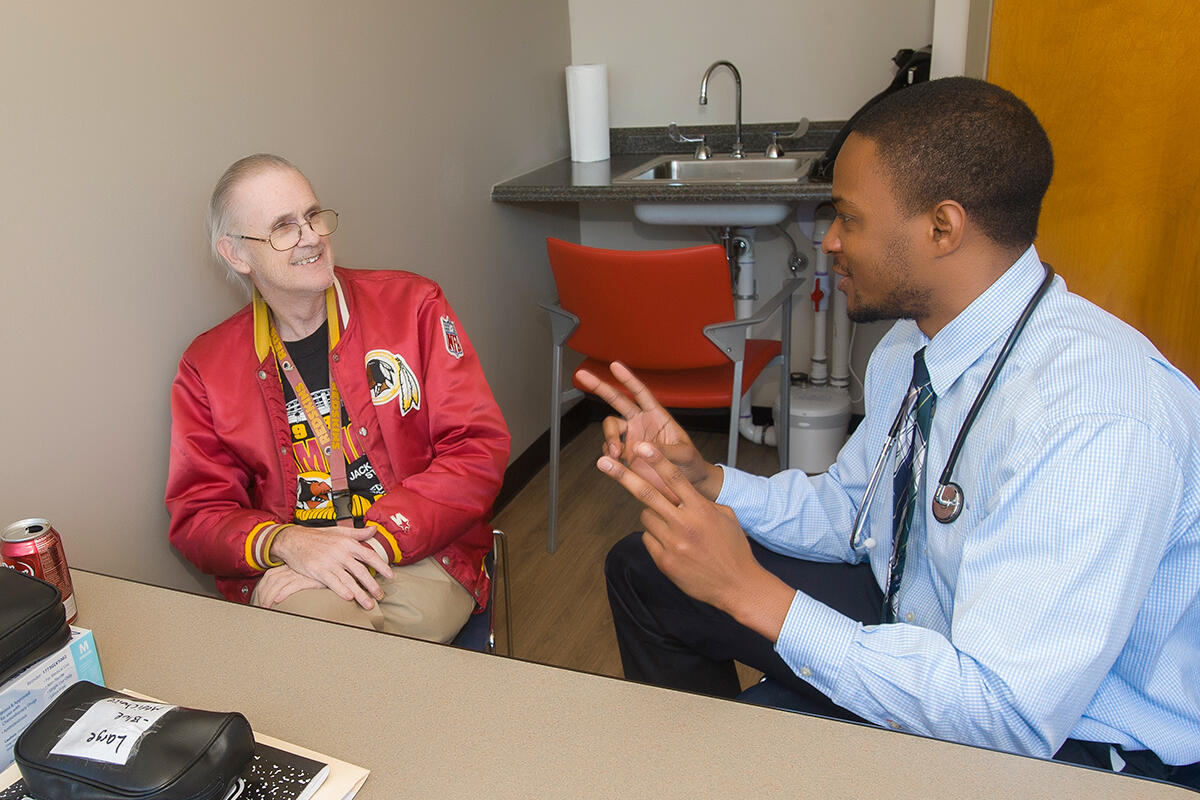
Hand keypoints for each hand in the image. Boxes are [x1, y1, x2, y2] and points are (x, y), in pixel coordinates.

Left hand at [252, 565, 323, 608]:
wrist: (339, 567)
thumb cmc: (323, 572)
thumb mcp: (305, 573)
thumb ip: (295, 578)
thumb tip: (280, 592)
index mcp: (291, 565)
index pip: (269, 574)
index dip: (262, 587)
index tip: (260, 598)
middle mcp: (294, 567)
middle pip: (271, 579)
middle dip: (263, 594)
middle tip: (262, 606)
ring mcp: (301, 572)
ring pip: (278, 583)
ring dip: (270, 596)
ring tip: (268, 607)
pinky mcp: (309, 578)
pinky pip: (292, 586)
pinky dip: (283, 593)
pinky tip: (278, 600)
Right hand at [269, 524, 394, 609]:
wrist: (293, 539)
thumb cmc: (317, 536)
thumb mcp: (338, 531)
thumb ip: (358, 533)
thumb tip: (374, 530)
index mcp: (348, 543)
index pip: (369, 555)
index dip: (381, 566)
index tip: (390, 575)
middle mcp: (341, 553)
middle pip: (361, 571)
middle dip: (373, 585)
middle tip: (381, 595)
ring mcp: (329, 562)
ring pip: (349, 580)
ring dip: (360, 594)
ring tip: (368, 604)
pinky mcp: (318, 571)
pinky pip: (332, 582)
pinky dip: (341, 590)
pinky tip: (349, 597)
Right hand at [575, 361, 722, 501]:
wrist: (685, 483)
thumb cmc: (690, 464)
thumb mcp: (684, 455)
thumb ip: (665, 451)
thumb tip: (642, 447)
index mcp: (657, 416)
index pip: (641, 393)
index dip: (628, 379)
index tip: (615, 366)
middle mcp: (641, 423)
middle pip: (617, 400)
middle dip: (600, 387)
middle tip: (583, 375)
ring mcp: (631, 438)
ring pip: (610, 427)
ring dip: (609, 437)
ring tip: (616, 453)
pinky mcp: (625, 455)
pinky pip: (609, 449)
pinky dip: (608, 454)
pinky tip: (615, 461)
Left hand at [597, 441, 794, 640]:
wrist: (737, 585)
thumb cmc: (733, 549)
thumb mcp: (725, 516)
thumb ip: (701, 502)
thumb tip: (680, 494)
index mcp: (701, 510)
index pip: (675, 478)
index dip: (657, 460)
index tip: (641, 447)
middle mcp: (684, 525)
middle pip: (647, 494)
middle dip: (623, 476)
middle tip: (603, 462)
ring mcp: (672, 544)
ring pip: (646, 517)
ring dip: (653, 516)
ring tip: (673, 527)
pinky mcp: (664, 561)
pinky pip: (647, 539)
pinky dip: (655, 537)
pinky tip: (673, 545)